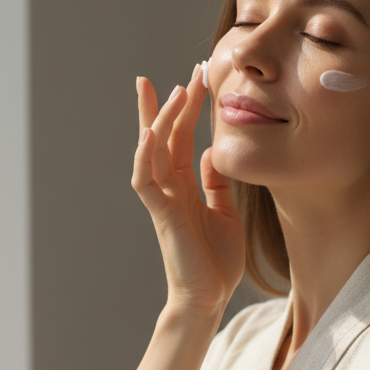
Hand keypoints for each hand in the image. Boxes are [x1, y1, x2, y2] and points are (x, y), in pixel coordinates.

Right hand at [134, 66, 244, 315]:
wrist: (208, 297)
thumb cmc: (215, 261)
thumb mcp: (224, 213)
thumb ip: (216, 184)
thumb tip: (213, 154)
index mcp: (185, 186)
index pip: (182, 138)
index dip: (190, 108)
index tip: (200, 78)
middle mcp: (170, 188)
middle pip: (165, 136)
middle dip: (172, 103)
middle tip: (186, 72)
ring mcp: (163, 200)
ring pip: (154, 151)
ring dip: (161, 120)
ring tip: (172, 91)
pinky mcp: (161, 215)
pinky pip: (146, 180)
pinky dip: (145, 156)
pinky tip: (150, 133)